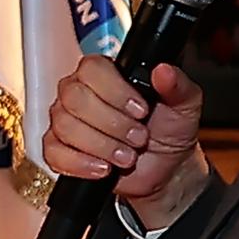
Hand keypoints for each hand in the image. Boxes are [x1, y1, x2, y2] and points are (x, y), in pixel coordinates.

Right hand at [37, 51, 202, 218]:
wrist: (166, 169)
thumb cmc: (170, 131)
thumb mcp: (184, 105)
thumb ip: (177, 85)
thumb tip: (163, 71)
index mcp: (105, 74)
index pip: (92, 69)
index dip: (115, 91)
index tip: (141, 110)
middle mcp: (78, 93)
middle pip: (75, 98)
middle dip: (112, 123)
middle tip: (139, 137)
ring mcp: (65, 121)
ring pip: (66, 126)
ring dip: (101, 145)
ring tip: (127, 156)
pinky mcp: (59, 150)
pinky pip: (54, 152)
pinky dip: (80, 163)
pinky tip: (103, 168)